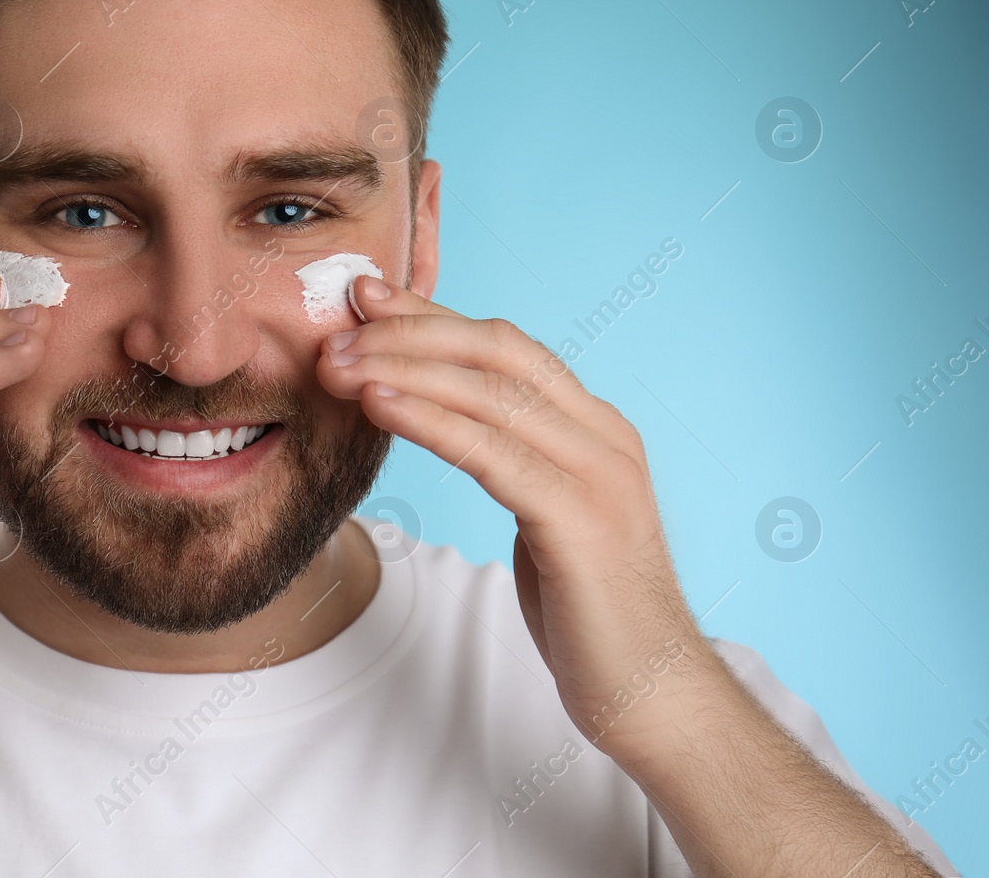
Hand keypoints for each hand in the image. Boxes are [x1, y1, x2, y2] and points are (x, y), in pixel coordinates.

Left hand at [316, 275, 708, 761]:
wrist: (654, 692)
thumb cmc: (588, 609)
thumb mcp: (547, 515)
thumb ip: (512, 461)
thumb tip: (449, 421)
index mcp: (595, 427)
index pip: (504, 348)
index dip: (431, 316)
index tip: (364, 297)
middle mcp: (604, 436)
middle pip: (496, 354)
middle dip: (409, 332)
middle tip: (335, 331)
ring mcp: (599, 475)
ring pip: (491, 395)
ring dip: (404, 370)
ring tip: (337, 365)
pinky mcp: (581, 522)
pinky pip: (494, 455)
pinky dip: (431, 421)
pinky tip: (380, 404)